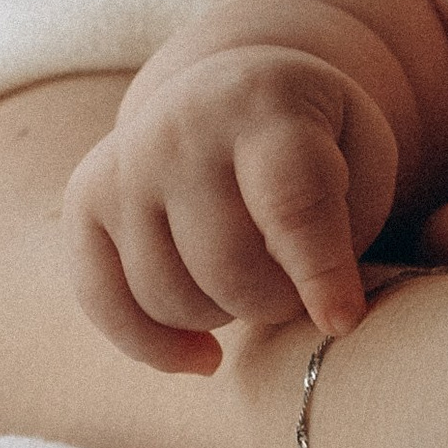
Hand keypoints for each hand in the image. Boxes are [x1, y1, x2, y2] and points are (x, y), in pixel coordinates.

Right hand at [63, 50, 401, 373]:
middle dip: (275, 302)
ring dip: (222, 317)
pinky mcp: (85, 199)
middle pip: (227, 265)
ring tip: (252, 283)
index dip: (320, 272)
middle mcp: (183, 126)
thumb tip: (326, 319)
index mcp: (266, 103)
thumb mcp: (362, 153)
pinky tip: (203, 356)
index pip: (291, 202)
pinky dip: (155, 347)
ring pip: (168, 296)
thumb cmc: (315, 139)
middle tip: (298, 289)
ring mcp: (125, 161)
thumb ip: (349, 224)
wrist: (231, 92)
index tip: (342, 323)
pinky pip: (104, 304)